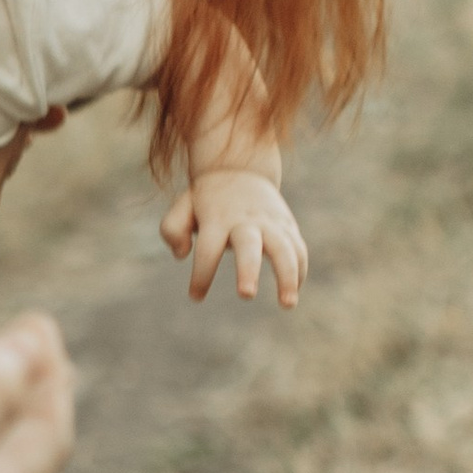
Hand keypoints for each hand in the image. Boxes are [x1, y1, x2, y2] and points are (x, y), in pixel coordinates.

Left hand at [160, 170, 305, 307]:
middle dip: (248, 271)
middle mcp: (246, 221)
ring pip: (284, 249)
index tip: (196, 297)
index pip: (208, 250)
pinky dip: (299, 271)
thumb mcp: (183, 206)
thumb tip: (181, 254)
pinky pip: (298, 250)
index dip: (202, 275)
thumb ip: (172, 228)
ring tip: (288, 304)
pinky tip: (293, 293)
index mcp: (217, 219)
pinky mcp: (287, 227)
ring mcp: (270, 223)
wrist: (240, 168)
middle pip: (248, 246)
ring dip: (288, 276)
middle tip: (246, 295)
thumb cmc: (207, 199)